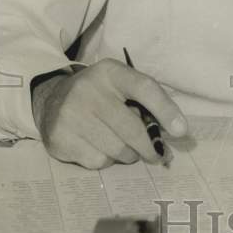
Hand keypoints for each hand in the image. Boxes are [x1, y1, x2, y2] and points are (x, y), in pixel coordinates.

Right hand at [31, 59, 187, 168]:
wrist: (52, 100)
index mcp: (110, 72)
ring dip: (128, 155)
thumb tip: (178, 131)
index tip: (181, 131)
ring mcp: (71, 114)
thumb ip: (148, 102)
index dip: (166, 109)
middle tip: (156, 154)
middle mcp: (88, 90)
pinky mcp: (60, 138)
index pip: (144, 87)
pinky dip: (107, 160)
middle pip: (132, 128)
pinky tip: (101, 148)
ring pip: (117, 149)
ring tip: (126, 149)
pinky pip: (97, 161)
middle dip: (149, 147)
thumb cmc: (100, 95)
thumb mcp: (122, 85)